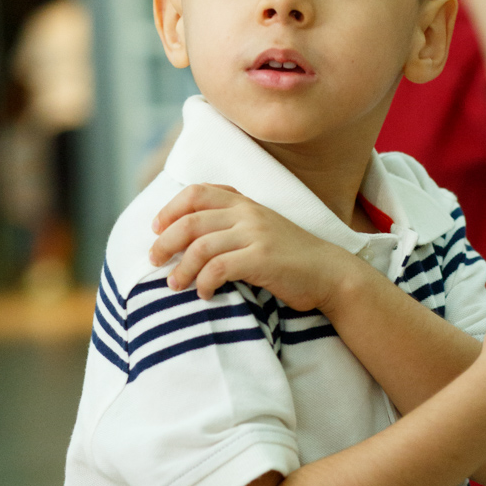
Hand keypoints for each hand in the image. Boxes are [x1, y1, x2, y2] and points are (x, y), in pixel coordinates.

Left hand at [148, 183, 356, 310]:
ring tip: (175, 285)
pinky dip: (204, 282)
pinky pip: (218, 268)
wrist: (330, 273)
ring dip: (181, 269)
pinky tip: (204, 293)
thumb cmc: (291, 259)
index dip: (170, 208)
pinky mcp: (262, 258)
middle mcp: (248, 213)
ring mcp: (256, 234)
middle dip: (165, 242)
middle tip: (154, 261)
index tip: (156, 228)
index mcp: (245, 203)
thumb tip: (189, 239)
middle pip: (191, 220)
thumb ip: (231, 226)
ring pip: (200, 246)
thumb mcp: (261, 230)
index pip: (197, 192)